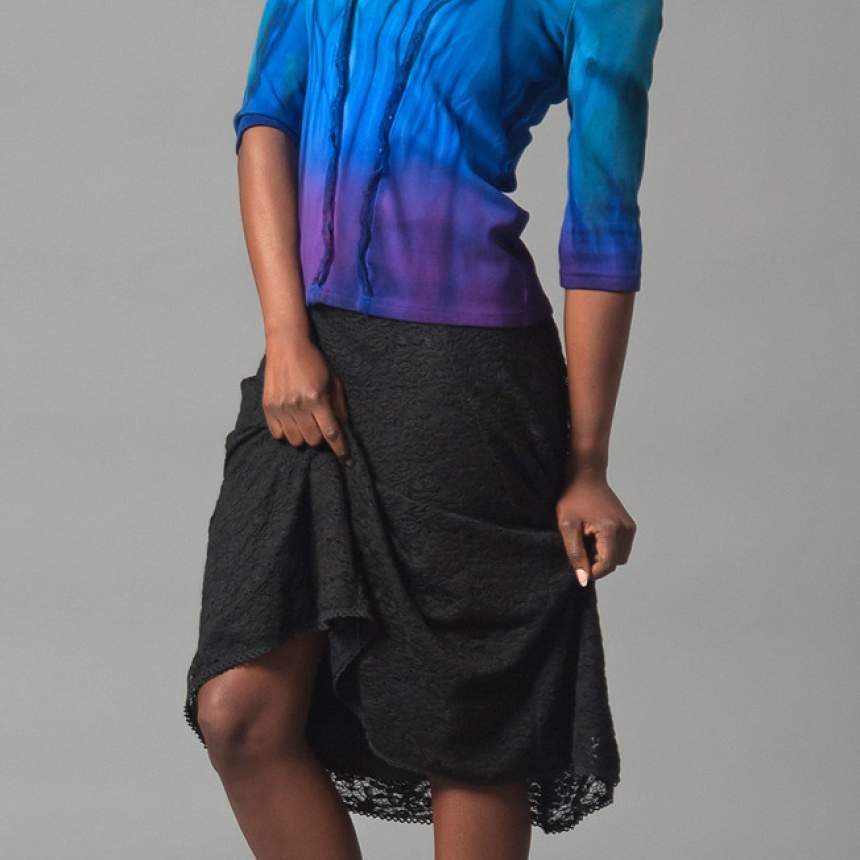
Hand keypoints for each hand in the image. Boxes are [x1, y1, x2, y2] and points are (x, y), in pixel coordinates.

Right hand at [262, 336, 351, 464]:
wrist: (287, 345)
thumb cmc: (313, 361)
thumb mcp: (333, 380)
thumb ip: (339, 405)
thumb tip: (343, 428)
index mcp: (317, 399)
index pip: (331, 433)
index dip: (340, 450)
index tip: (346, 461)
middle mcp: (298, 405)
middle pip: (313, 440)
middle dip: (320, 438)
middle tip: (320, 426)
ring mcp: (281, 407)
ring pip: (295, 440)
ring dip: (303, 436)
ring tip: (305, 423)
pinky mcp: (268, 407)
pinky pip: (278, 434)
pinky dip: (286, 433)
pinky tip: (291, 421)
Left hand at [555, 468, 635, 587]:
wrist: (585, 476)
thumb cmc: (573, 498)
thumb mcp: (567, 526)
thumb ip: (575, 554)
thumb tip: (584, 580)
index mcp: (612, 530)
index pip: (607, 565)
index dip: (591, 571)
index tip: (577, 561)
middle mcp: (626, 530)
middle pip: (614, 564)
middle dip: (597, 562)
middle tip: (580, 545)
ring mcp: (630, 528)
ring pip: (619, 558)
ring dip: (602, 556)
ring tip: (586, 539)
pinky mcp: (629, 526)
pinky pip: (621, 548)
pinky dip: (608, 549)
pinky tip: (594, 536)